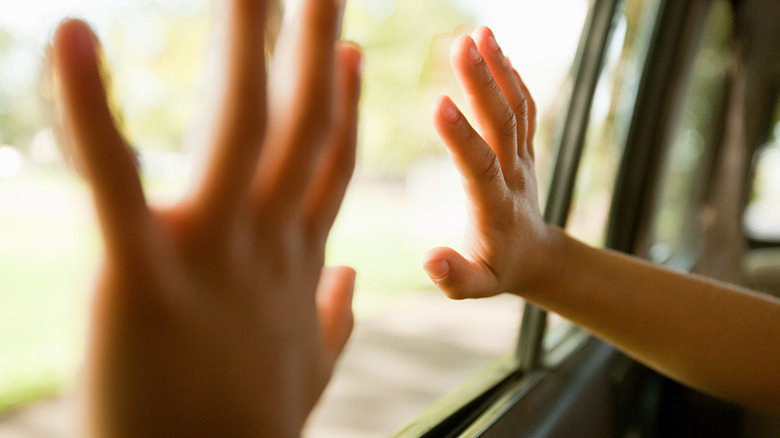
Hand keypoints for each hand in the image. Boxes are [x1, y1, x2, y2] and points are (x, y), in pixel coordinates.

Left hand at [52, 0, 360, 434]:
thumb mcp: (309, 371)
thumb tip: (353, 283)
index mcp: (296, 264)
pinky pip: (113, 178)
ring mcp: (208, 255)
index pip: (328, 164)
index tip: (351, 49)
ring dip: (244, 44)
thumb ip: (334, 318)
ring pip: (237, 128)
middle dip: (313, 46)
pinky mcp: (138, 276)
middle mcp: (265, 244)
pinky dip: (90, 107)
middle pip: (300, 126)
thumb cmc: (249, 434)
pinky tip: (76, 35)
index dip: (343, 102)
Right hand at [423, 26, 556, 298]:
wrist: (537, 257)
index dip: (460, 137)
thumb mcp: (476, 287)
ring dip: (499, 69)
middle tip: (461, 44)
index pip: (479, 166)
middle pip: (502, 124)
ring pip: (516, 108)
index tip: (438, 103)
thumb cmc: (498, 271)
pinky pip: (524, 107)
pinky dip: (512, 76)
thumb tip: (429, 260)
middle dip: (482, 83)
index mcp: (495, 207)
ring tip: (480, 32)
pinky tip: (494, 48)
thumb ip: (454, 277)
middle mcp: (513, 175)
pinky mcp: (525, 147)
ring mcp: (523, 157)